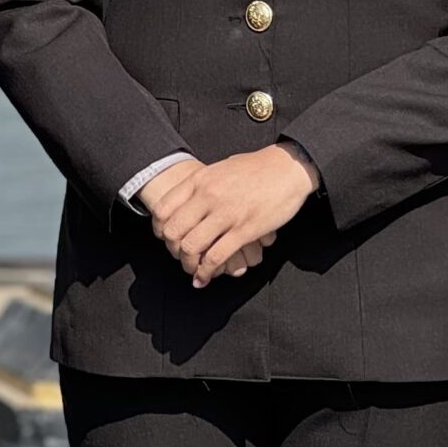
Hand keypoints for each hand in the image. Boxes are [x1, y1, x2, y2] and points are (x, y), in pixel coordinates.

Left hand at [134, 161, 259, 282]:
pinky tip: (204, 278)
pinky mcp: (244, 230)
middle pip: (174, 231)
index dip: (160, 229)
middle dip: (173, 250)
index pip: (163, 209)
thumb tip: (188, 200)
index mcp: (200, 180)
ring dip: (188, 264)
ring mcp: (226, 214)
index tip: (165, 238)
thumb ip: (203, 184)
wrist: (288, 168)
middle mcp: (208, 196)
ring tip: (192, 270)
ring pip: (192, 247)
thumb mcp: (221, 168)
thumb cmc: (257, 167)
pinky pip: (216, 257)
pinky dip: (206, 272)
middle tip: (179, 256)